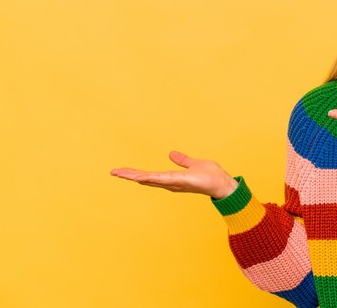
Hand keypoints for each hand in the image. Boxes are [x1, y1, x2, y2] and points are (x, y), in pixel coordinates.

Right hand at [110, 151, 238, 199]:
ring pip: (149, 179)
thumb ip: (182, 160)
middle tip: (114, 172)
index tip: (122, 171)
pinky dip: (149, 178)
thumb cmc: (211, 176)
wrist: (222, 183)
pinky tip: (138, 177)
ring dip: (134, 176)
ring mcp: (173, 182)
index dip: (136, 173)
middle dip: (130, 175)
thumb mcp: (194, 164)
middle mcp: (170, 182)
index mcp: (172, 178)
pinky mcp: (179, 181)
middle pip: (146, 178)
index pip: (150, 175)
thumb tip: (171, 153)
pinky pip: (161, 178)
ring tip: (119, 173)